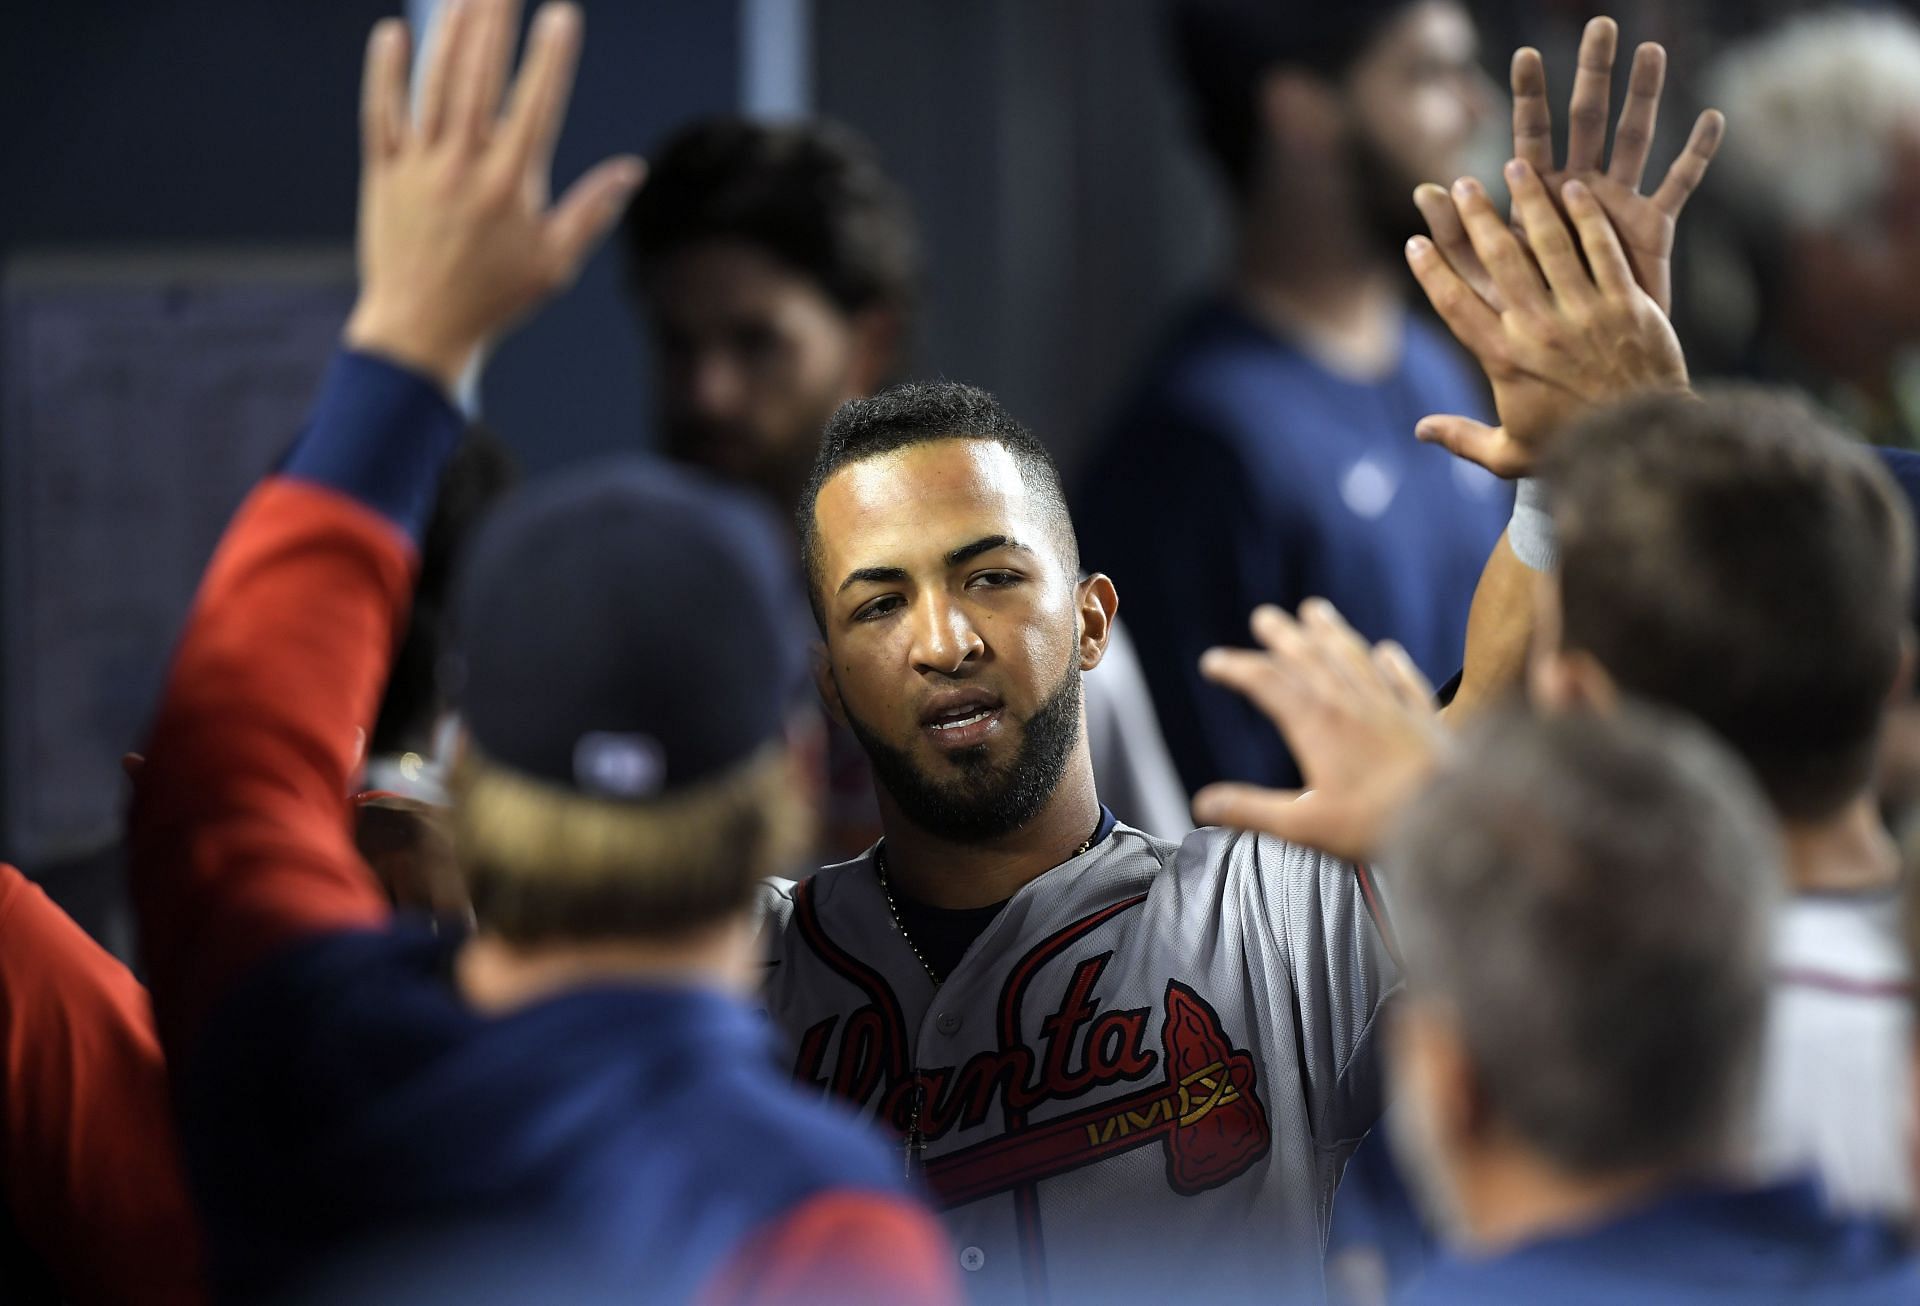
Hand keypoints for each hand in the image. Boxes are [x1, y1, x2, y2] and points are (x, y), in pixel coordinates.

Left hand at [342, 0, 645, 390]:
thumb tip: (634, 170)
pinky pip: (381, 113)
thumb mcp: (555, 262)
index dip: (549, 57)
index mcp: (510, 185)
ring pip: (435, 85)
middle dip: (495, 22)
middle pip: (480, 78)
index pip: (535, 106)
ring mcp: (420, 167)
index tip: (560, 13)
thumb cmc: (496, 298)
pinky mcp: (384, 173)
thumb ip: (592, 209)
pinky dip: (385, 73)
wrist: (420, 330)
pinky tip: (391, 33)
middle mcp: (464, 167)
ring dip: (451, 33)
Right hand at [1192, 600, 1444, 861]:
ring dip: (1331, 633)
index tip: (1213, 662)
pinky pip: (1404, 680)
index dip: (1237, 669)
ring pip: (1354, 658)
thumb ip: (1251, 811)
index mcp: (1317, 725)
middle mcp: (1351, 704)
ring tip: (1316, 611)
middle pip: (1309, 658)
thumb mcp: (1304, 825)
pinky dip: (1391, 662)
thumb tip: (1202, 804)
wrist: (1458, 822)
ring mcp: (1391, 707)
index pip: (1267, 684)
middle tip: (1265, 617)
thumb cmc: (1378, 826)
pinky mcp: (1424, 719)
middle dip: (1283, 636)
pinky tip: (1386, 650)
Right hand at [1405, 161, 1688, 477]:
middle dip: (1476, 217)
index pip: (1456, 305)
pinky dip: (1587, 216)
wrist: (1644, 448)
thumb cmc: (1572, 451)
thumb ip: (1463, 438)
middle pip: (1499, 260)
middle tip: (1461, 185)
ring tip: (1516, 167)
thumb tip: (1419, 431)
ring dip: (1530, 200)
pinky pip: (1602, 249)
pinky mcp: (1627, 303)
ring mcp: (1584, 312)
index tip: (1416, 241)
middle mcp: (1538, 330)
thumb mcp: (1510, 454)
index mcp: (1504, 360)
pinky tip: (1575, 188)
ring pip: (1549, 243)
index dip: (1433, 270)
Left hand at [1411, 16, 1723, 317]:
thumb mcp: (1484, 276)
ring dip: (1644, 96)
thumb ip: (1457, 235)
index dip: (1528, 96)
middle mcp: (1578, 188)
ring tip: (1652, 50)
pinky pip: (1679, 185)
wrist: (1572, 360)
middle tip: (1600, 24)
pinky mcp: (1651, 227)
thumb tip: (1422, 190)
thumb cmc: (1521, 319)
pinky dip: (1696, 155)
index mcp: (1536, 196)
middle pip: (1586, 120)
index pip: (1530, 134)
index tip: (1525, 54)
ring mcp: (1617, 203)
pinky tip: (1714, 118)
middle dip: (1592, 73)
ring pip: (1634, 138)